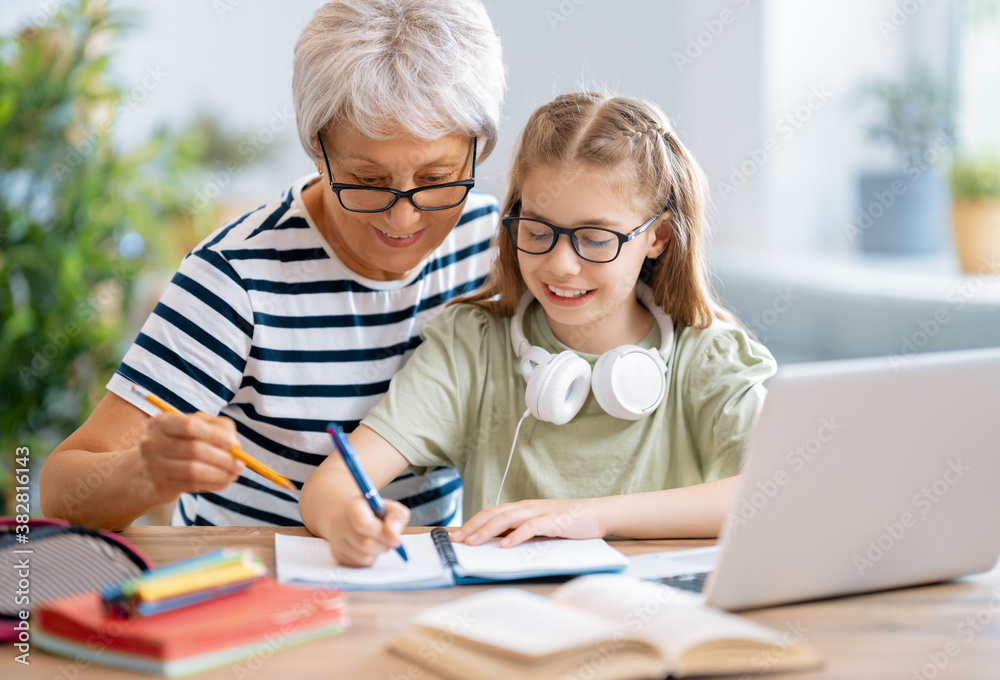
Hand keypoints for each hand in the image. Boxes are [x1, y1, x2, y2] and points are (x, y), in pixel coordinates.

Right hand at [137, 412, 244, 503]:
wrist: (145, 471)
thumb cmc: (178, 443)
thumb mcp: (195, 427)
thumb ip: (218, 427)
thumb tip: (235, 445)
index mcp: (161, 423)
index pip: (190, 426)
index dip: (215, 435)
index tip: (234, 444)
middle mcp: (152, 443)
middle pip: (195, 450)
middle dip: (223, 458)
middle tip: (240, 464)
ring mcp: (153, 466)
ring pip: (194, 471)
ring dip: (220, 474)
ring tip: (234, 474)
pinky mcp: (158, 486)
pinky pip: (191, 486)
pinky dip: (212, 484)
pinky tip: (222, 481)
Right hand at [324, 497, 409, 567]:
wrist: (347, 514)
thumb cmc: (371, 510)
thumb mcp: (388, 506)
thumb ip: (396, 516)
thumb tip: (394, 536)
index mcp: (351, 506)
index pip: (363, 524)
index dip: (382, 534)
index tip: (396, 540)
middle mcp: (338, 523)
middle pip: (365, 544)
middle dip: (384, 545)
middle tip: (390, 540)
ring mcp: (335, 540)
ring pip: (363, 557)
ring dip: (378, 553)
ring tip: (377, 541)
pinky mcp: (336, 554)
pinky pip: (360, 564)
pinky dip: (370, 559)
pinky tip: (368, 548)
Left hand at [452, 498, 605, 547]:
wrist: (596, 514)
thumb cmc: (568, 522)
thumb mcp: (539, 526)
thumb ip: (521, 530)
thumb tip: (497, 543)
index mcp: (522, 508)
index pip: (491, 512)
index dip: (472, 523)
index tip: (457, 537)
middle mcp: (526, 507)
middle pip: (493, 513)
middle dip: (473, 527)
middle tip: (458, 541)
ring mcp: (539, 512)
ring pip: (507, 518)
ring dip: (488, 531)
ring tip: (474, 543)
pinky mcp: (553, 520)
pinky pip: (530, 527)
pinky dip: (516, 536)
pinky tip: (505, 545)